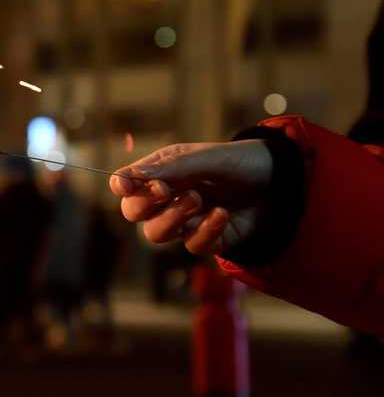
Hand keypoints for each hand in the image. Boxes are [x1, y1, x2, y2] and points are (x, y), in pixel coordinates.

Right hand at [109, 140, 272, 254]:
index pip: (126, 185)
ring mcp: (185, 222)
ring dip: (173, 217)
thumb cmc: (239, 163)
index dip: (122, 186)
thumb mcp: (205, 159)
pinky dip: (205, 230)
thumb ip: (168, 169)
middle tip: (166, 189)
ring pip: (154, 234)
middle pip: (132, 213)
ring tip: (199, 199)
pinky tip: (222, 215)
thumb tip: (124, 179)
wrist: (281, 182)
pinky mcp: (206, 241)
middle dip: (146, 204)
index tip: (127, 185)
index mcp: (161, 173)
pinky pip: (191, 245)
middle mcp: (167, 199)